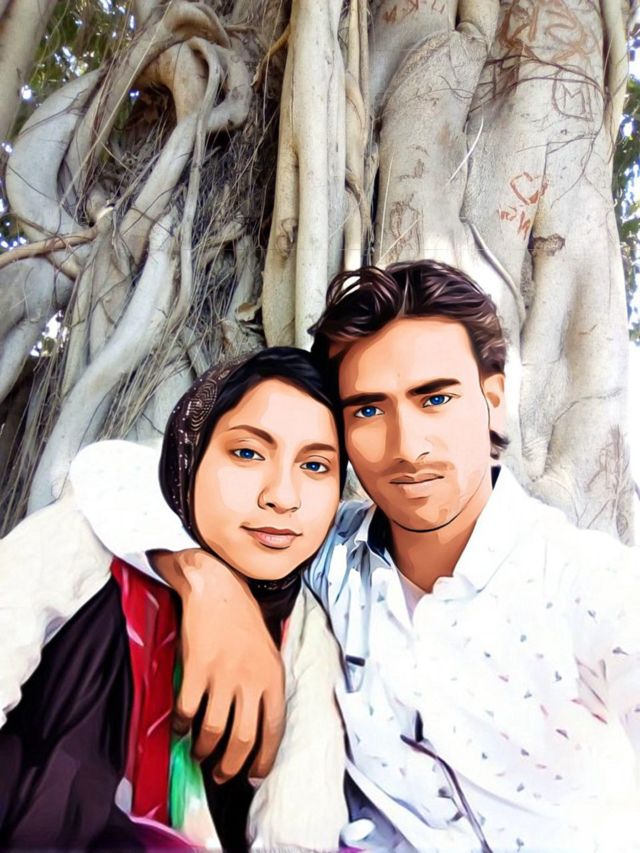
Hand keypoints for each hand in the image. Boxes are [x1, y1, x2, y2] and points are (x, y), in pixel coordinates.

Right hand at [150, 548, 285, 781]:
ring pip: (213, 730)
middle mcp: (251, 678)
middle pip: (242, 738)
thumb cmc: (243, 621)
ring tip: (200, 754)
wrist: (217, 588)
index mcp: (273, 676)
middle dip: (230, 765)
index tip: (254, 776)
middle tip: (221, 775)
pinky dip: (182, 725)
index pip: (274, 729)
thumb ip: (265, 686)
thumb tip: (258, 727)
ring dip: (204, 749)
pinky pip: (188, 710)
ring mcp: (223, 674)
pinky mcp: (197, 668)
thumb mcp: (268, 652)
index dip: (264, 759)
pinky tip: (181, 727)